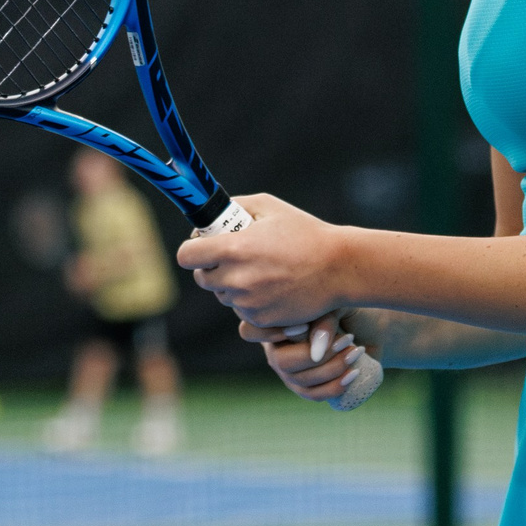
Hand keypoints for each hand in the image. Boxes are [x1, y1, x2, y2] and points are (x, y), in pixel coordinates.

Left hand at [175, 193, 344, 330]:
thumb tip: (212, 216)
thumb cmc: (305, 233)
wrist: (339, 268)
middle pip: (203, 278)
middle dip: (213, 267)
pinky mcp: (261, 319)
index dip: (193, 250)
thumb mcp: (269, 207)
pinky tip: (273, 286)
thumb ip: (235, 206)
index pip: (187, 256)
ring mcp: (248, 302)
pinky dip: (251, 301)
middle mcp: (236, 279)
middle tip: (235, 257)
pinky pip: (243, 310)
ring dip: (232, 285)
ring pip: (223, 296)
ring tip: (261, 270)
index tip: (203, 246)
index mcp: (233, 248)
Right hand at [241, 314, 373, 403]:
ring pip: (299, 380)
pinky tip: (353, 373)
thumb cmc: (347, 308)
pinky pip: (312, 394)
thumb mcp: (335, 304)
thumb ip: (322, 318)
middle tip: (346, 339)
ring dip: (332, 368)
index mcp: (274, 321)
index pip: (250, 332)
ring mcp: (288, 371)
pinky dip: (334, 386)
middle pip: (279, 362)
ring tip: (355, 351)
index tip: (303, 327)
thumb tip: (316, 349)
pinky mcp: (305, 387)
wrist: (369, 328)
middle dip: (316, 355)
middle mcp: (275, 348)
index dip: (270, 333)